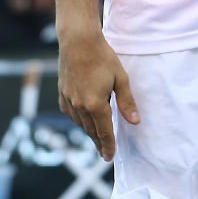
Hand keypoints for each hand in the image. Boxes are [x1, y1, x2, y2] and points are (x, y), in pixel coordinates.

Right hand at [58, 32, 138, 160]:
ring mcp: (69, 100)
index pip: (104, 132)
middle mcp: (80, 106)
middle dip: (99, 143)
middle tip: (104, 154)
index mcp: (95, 104)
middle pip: (91, 130)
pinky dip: (78, 120)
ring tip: (97, 138)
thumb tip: (135, 121)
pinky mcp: (62, 93)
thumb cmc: (102, 57)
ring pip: (80, 123)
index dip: (108, 146)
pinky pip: (70, 114)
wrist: (78, 41)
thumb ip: (127, 102)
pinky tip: (83, 120)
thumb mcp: (121, 78)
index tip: (110, 157)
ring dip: (89, 132)